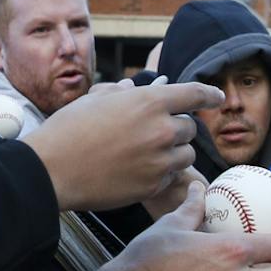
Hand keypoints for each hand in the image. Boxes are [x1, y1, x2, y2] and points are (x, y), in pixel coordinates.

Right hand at [23, 81, 221, 212]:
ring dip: (174, 152)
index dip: (209, 94)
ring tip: (150, 153)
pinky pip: (171, 176)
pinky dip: (162, 172)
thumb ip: (122, 91)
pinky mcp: (152, 186)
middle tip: (159, 131)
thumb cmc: (68, 130)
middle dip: (179, 128)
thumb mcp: (95, 99)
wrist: (52, 169)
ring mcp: (159, 160)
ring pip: (186, 154)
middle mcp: (160, 129)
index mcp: (149, 101)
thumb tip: (133, 85)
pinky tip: (139, 170)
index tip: (217, 97)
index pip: (194, 93)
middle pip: (191, 127)